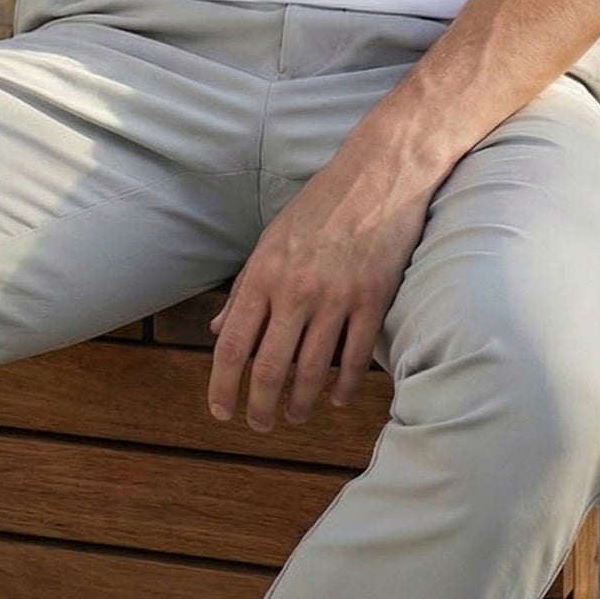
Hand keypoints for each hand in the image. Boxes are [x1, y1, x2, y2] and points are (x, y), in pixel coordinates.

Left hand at [206, 149, 434, 432]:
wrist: (379, 173)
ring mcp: (336, 297)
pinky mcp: (372, 300)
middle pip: (269, 368)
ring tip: (294, 415)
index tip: (222, 411)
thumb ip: (246, 287)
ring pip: (311, 372)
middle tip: (259, 425)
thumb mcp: (272, 238)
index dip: (223, 386)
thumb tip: (220, 330)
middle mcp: (295, 289)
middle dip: (259, 408)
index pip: (233, 345)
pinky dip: (343, 386)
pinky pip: (354, 359)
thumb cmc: (322, 204)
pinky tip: (336, 397)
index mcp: (264, 272)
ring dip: (300, 404)